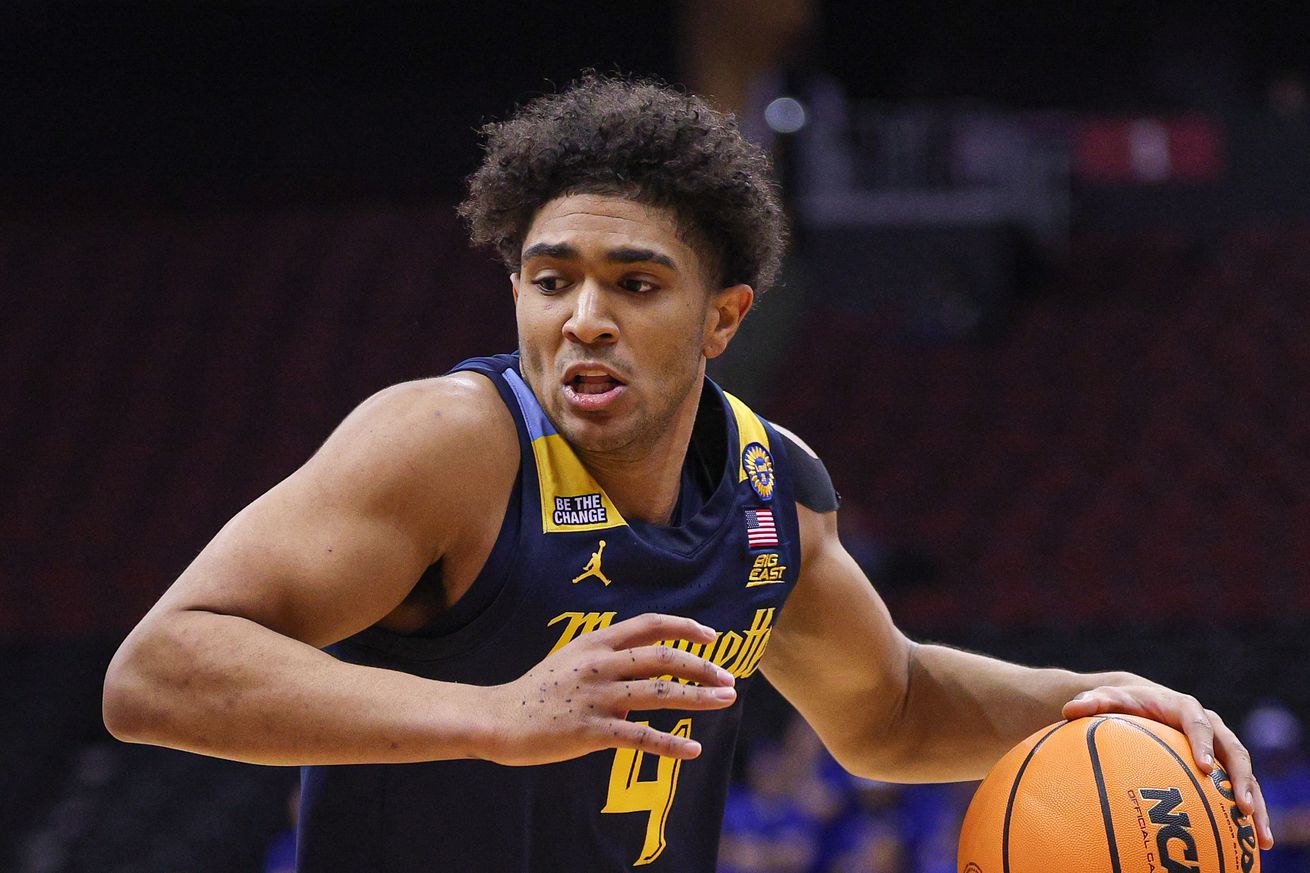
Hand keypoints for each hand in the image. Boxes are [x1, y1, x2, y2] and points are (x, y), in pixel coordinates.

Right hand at [482, 613, 736, 765]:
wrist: (498, 719)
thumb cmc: (538, 692)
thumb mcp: (571, 660)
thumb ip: (607, 658)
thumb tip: (645, 668)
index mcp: (595, 643)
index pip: (649, 625)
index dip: (684, 627)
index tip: (711, 636)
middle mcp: (599, 665)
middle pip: (663, 657)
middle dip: (702, 666)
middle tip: (729, 678)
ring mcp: (596, 697)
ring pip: (659, 692)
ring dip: (698, 696)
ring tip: (726, 699)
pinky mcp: (591, 731)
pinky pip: (640, 737)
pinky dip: (671, 744)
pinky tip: (693, 751)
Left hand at [1062, 684, 1272, 849]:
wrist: (1139, 702)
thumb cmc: (1120, 703)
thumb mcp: (1105, 699)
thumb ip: (1090, 702)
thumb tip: (1069, 708)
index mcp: (1184, 708)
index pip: (1198, 722)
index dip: (1204, 743)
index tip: (1206, 766)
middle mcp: (1210, 726)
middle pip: (1234, 750)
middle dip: (1242, 778)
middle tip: (1243, 806)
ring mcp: (1219, 746)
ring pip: (1245, 773)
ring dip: (1256, 803)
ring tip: (1260, 835)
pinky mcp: (1223, 765)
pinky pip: (1240, 789)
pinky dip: (1250, 813)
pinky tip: (1256, 844)